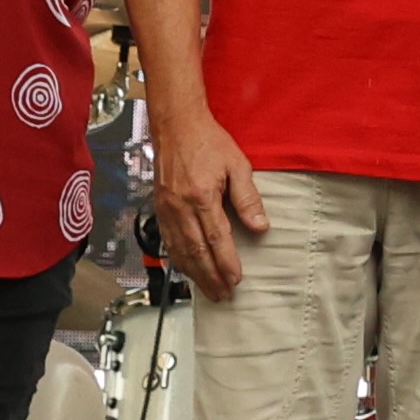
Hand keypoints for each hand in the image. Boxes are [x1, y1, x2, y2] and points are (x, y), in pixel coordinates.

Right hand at [155, 107, 269, 296]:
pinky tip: (187, 269)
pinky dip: (179, 259)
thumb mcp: (237, 165)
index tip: (235, 279)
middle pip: (195, 250)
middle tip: (223, 294)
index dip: (226, 262)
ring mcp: (167, 208)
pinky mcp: (160, 207)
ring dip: (194, 273)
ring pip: (179, 249)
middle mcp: (180, 206)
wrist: (176, 125)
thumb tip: (259, 226)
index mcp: (201, 195)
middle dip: (210, 276)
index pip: (216, 237)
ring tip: (208, 289)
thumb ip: (247, 198)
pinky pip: (168, 240)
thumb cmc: (207, 141)